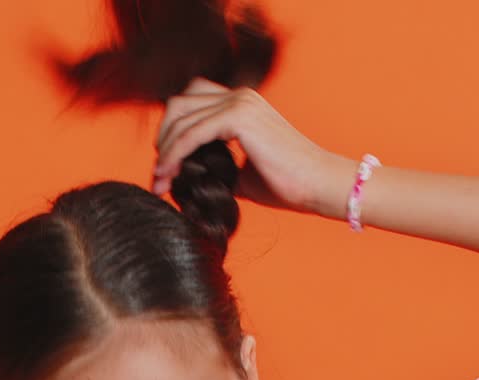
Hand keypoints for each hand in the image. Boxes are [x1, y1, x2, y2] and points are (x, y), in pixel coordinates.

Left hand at [153, 77, 336, 214]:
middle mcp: (240, 96)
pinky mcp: (238, 117)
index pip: (192, 104)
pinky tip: (167, 175)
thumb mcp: (243, 175)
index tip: (165, 169)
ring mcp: (239, 102)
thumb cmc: (288, 185)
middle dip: (163, 137)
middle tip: (160, 174)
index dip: (173, 132)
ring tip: (160, 181)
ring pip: (180, 115)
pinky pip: (191, 133)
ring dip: (165, 149)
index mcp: (242, 104)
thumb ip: (218, 169)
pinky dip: (174, 154)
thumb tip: (192, 180)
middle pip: (180, 103)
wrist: (318, 185)